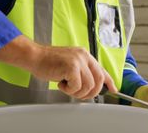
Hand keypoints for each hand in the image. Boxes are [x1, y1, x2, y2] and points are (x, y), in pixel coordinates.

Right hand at [0, 35, 117, 99]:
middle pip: (98, 80)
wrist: (34, 57)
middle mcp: (83, 56)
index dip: (108, 81)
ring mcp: (78, 60)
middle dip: (91, 92)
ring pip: (88, 86)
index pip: (101, 69)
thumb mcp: (69, 64)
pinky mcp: (71, 67)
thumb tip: (92, 84)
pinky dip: (69, 90)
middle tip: (80, 94)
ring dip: (77, 92)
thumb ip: (82, 71)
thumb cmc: (48, 61)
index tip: (112, 89)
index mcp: (84, 54)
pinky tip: (61, 84)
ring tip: (67, 86)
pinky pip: (77, 86)